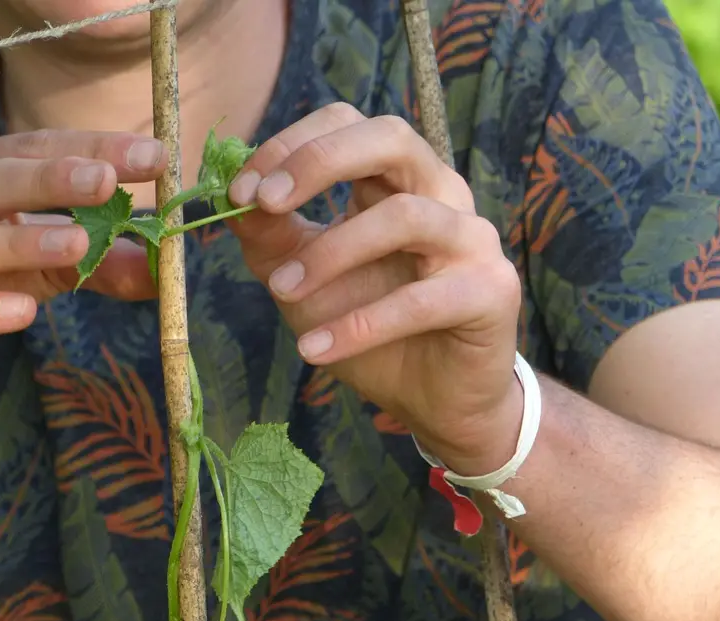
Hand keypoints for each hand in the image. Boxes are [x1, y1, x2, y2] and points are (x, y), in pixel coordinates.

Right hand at [0, 130, 167, 397]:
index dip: (93, 148)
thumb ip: (88, 264)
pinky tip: (21, 312)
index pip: (36, 149)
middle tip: (108, 180)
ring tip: (77, 246)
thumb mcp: (22, 263)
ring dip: (20, 241)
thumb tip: (158, 271)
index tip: (155, 156)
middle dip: (52, 178)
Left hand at [225, 104, 523, 474]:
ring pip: (405, 217)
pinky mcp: (490, 292)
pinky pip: (421, 300)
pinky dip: (360, 325)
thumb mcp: (302, 277)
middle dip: (319, 162)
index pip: (348, 123)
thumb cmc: (367, 325)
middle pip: (391, 138)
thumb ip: (270, 238)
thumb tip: (229, 200)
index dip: (291, 144)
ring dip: (332, 252)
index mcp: (395, 178)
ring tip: (281, 290)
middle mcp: (439, 194)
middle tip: (265, 202)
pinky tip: (314, 349)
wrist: (430, 398)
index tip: (240, 191)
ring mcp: (471, 239)